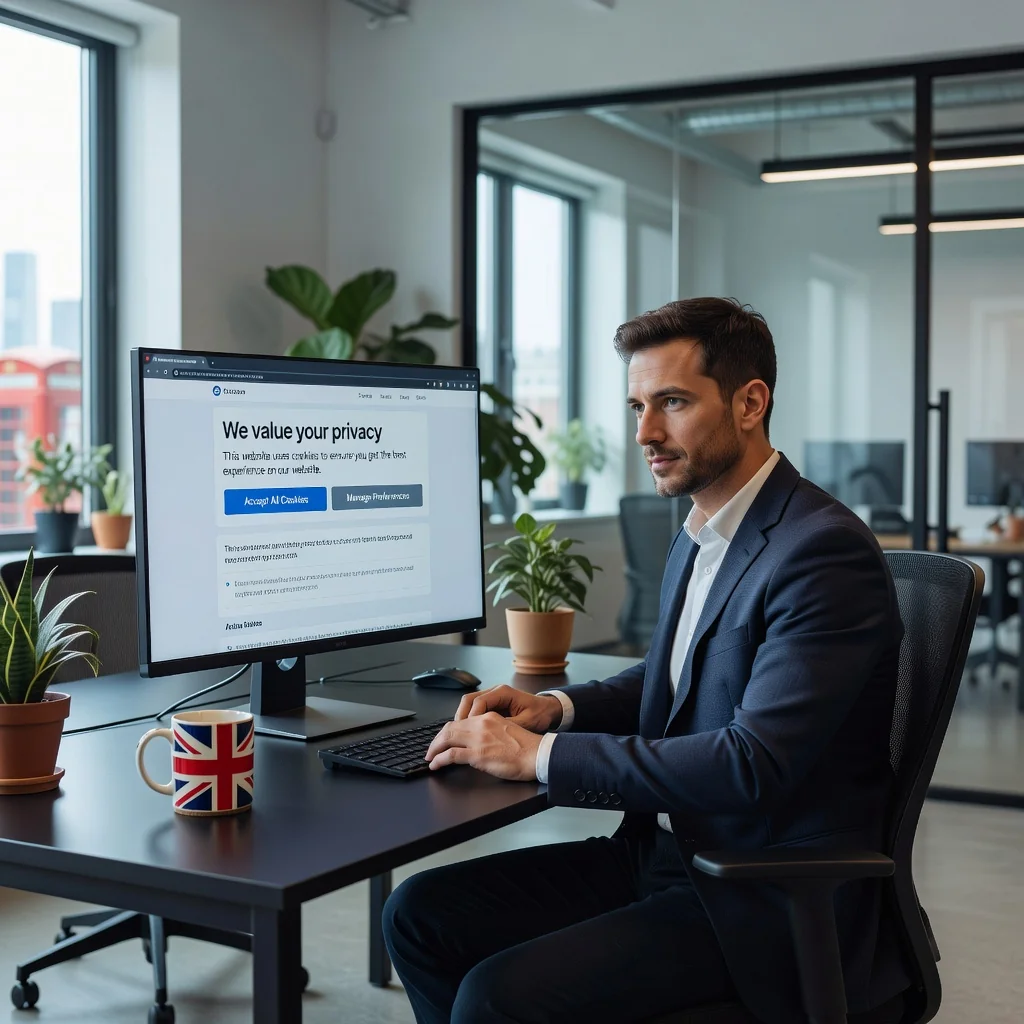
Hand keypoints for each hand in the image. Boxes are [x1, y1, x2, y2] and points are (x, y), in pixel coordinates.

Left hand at [425, 713, 541, 780]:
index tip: (443, 739)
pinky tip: (435, 765)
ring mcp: (478, 739)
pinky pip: (451, 755)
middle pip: (450, 728)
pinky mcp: (478, 754)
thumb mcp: (506, 730)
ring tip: (430, 757)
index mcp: (488, 717)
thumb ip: (490, 731)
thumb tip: (478, 741)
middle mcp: (481, 724)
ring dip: (434, 749)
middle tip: (431, 749)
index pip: (460, 721)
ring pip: (447, 739)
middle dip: (437, 740)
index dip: (448, 731)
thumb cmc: (527, 747)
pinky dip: (439, 760)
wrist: (537, 754)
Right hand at [454, 684, 562, 732]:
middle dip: (461, 717)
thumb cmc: (540, 714)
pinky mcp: (492, 705)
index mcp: (503, 692)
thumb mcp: (527, 722)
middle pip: (469, 699)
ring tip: (458, 734)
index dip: (471, 716)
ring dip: (462, 718)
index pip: (479, 701)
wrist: (549, 709)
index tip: (468, 731)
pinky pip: (475, 709)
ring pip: (469, 703)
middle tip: (456, 733)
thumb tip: (490, 734)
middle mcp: (495, 691)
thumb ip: (508, 726)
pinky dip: (469, 720)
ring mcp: (492, 697)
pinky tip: (467, 733)